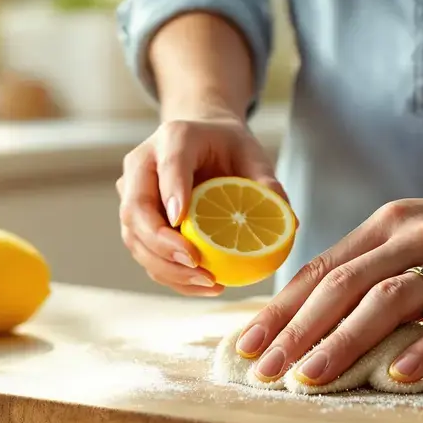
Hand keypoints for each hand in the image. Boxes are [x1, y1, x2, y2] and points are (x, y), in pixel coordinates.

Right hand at [117, 111, 286, 295]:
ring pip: (134, 238)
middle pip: (136, 209)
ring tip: (208, 282)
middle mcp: (143, 165)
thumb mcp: (252, 155)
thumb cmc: (228, 147)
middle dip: (162, 244)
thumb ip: (266, 181)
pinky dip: (170, 275)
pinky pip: (145, 253)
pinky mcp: (136, 221)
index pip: (169, 164)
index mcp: (173, 137)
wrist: (203, 142)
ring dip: (166, 268)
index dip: (172, 192)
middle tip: (196, 264)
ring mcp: (133, 194)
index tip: (182, 220)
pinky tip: (202, 284)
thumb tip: (289, 221)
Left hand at [233, 179, 422, 385]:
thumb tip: (316, 314)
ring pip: (387, 302)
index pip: (319, 269)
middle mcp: (412, 238)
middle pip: (341, 286)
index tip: (246, 344)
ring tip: (310, 379)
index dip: (280, 310)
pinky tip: (397, 377)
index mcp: (386, 225)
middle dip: (296, 331)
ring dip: (343, 343)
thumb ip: (372, 266)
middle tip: (263, 371)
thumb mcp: (414, 233)